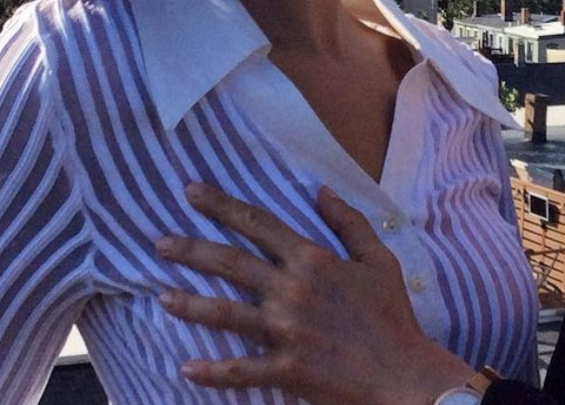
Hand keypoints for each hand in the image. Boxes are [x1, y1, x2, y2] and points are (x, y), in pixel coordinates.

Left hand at [155, 183, 473, 404]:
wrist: (404, 373)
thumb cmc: (393, 316)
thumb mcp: (379, 260)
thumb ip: (349, 223)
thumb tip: (322, 191)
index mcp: (313, 260)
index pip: (258, 224)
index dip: (221, 206)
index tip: (192, 191)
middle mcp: (292, 291)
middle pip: (230, 263)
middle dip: (190, 249)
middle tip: (160, 242)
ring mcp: (286, 332)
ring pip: (225, 314)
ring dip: (189, 304)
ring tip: (161, 297)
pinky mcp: (286, 369)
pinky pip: (240, 370)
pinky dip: (212, 372)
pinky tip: (187, 369)